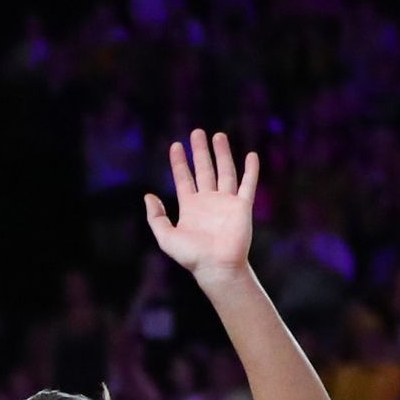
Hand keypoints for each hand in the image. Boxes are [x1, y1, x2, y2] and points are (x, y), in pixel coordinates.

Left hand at [143, 130, 259, 281]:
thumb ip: (156, 217)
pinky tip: (251, 156)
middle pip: (204, 169)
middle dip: (200, 151)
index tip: (176, 145)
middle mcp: (208, 201)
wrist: (216, 267)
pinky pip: (248, 185)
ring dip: (222, 154)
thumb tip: (148, 196)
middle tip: (197, 132)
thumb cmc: (191, 256)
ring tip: (218, 136)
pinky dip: (250, 170)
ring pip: (225, 171)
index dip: (179, 162)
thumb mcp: (165, 237)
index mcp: (190, 206)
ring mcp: (226, 202)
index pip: (184, 178)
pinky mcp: (242, 206)